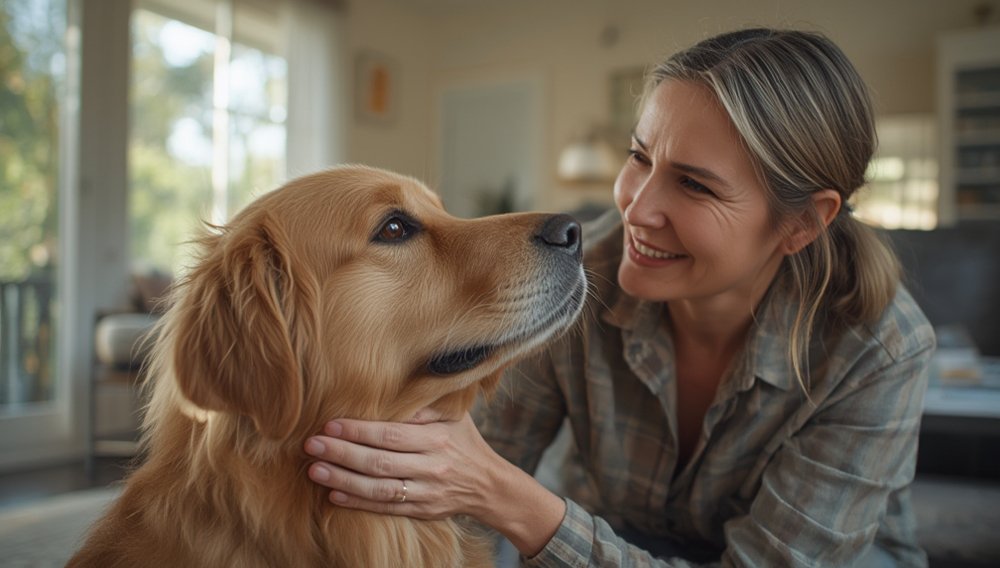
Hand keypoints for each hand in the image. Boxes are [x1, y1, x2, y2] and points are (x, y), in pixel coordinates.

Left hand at [304, 410, 502, 521]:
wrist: (489, 485)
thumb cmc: (464, 442)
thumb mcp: (453, 417)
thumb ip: (422, 407)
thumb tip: (387, 392)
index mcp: (437, 439)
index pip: (390, 435)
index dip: (358, 430)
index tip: (330, 424)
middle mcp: (432, 466)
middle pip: (379, 462)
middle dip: (342, 453)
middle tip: (312, 445)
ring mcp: (426, 492)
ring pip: (379, 488)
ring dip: (343, 480)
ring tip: (314, 471)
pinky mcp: (422, 511)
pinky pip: (386, 508)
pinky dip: (358, 502)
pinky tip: (334, 494)